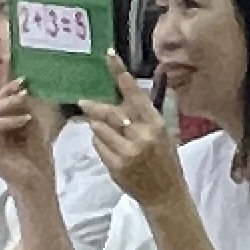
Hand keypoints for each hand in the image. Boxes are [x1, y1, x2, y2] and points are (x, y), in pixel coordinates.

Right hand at [0, 80, 56, 193]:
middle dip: (8, 94)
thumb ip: (26, 108)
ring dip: (8, 104)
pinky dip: (7, 120)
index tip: (24, 80)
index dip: (8, 89)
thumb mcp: (34, 125)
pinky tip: (23, 119)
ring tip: (24, 99)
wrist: (37, 179)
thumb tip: (24, 87)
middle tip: (23, 88)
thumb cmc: (37, 155)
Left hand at [83, 58, 189, 207]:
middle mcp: (142, 135)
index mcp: (156, 123)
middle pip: (110, 112)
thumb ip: (144, 115)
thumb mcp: (163, 133)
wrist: (166, 195)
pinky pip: (98, 146)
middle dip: (94, 107)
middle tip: (83, 102)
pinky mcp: (116, 166)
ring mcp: (128, 152)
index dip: (121, 73)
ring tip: (107, 135)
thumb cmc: (165, 161)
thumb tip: (128, 94)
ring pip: (100, 129)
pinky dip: (100, 144)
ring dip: (98, 128)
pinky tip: (111, 150)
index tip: (109, 55)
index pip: (135, 92)